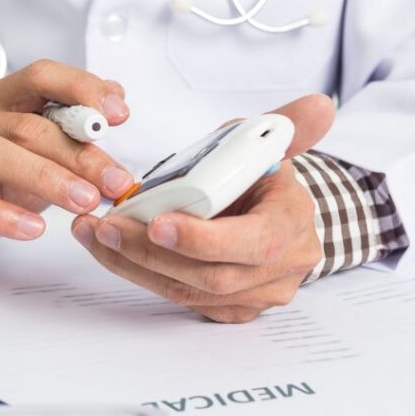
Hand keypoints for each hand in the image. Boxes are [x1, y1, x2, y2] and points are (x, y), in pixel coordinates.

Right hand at [0, 60, 134, 266]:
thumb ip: (74, 124)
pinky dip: (3, 216)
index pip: (40, 77)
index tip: (119, 115)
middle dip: (77, 154)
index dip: (80, 89)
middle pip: (26, 126)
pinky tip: (34, 229)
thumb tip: (116, 93)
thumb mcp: (41, 150)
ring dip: (46, 179)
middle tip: (114, 181)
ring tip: (84, 202)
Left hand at [70, 95, 335, 322]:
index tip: (158, 222)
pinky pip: (178, 299)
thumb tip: (319, 106)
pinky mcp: (228, 309)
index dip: (204, 238)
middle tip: (108, 224)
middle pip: (212, 276)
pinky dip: (138, 274)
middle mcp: (280, 268)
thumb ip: (284, 126)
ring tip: (95, 232)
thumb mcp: (271, 145)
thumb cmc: (263, 179)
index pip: (254, 242)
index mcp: (293, 224)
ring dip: (133, 264)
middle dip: (151, 252)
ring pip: (188, 292)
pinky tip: (109, 249)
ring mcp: (255, 295)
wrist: (274, 217)